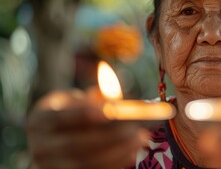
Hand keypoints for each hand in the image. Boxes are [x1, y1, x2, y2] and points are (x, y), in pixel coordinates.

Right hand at [27, 90, 148, 168]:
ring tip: (140, 139)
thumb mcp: (76, 101)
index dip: (85, 114)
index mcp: (40, 119)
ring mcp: (49, 165)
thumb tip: (114, 101)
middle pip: (76, 144)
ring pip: (85, 161)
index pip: (62, 117)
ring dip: (117, 152)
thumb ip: (93, 98)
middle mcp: (40, 145)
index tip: (110, 111)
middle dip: (110, 137)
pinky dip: (113, 164)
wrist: (53, 139)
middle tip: (136, 129)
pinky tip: (131, 153)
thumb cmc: (71, 113)